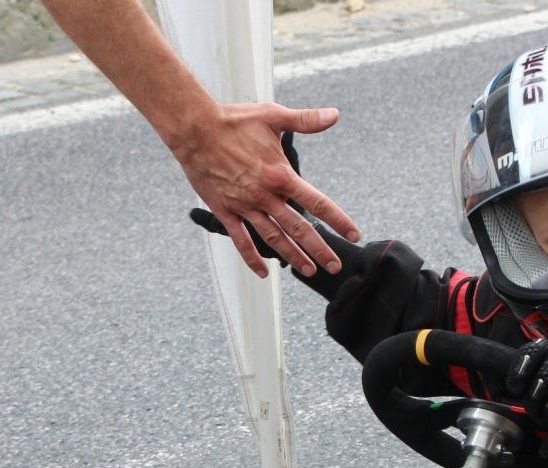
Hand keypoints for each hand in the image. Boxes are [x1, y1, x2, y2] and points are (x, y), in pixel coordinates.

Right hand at [169, 102, 360, 278]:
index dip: (338, 220)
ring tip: (309, 271)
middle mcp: (265, 195)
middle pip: (299, 228)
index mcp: (280, 175)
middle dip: (320, 250)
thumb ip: (306, 120)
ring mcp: (245, 206)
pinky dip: (252, 258)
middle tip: (335, 266)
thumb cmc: (233, 121)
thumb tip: (334, 115)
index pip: (317, 202)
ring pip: (273, 238)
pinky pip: (240, 240)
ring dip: (293, 257)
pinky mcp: (225, 211)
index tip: (353, 234)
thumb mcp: (273, 116)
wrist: (193, 129)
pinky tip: (263, 272)